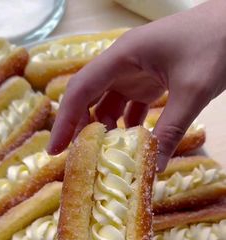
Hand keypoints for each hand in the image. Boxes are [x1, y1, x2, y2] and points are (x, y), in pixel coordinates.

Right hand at [48, 0, 225, 169]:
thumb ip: (171, 129)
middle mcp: (124, 64)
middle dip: (82, 128)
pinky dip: (129, 128)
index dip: (65, 120)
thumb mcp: (193, 91)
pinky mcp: (151, 81)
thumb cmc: (216, 44)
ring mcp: (137, 72)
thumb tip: (154, 169)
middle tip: (80, 159)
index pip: (81, 89)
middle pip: (90, 98)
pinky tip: (132, 146)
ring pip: (109, 105)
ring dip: (106, 131)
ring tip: (104, 158)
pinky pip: (131, 108)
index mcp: (124, 56)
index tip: (55, 149)